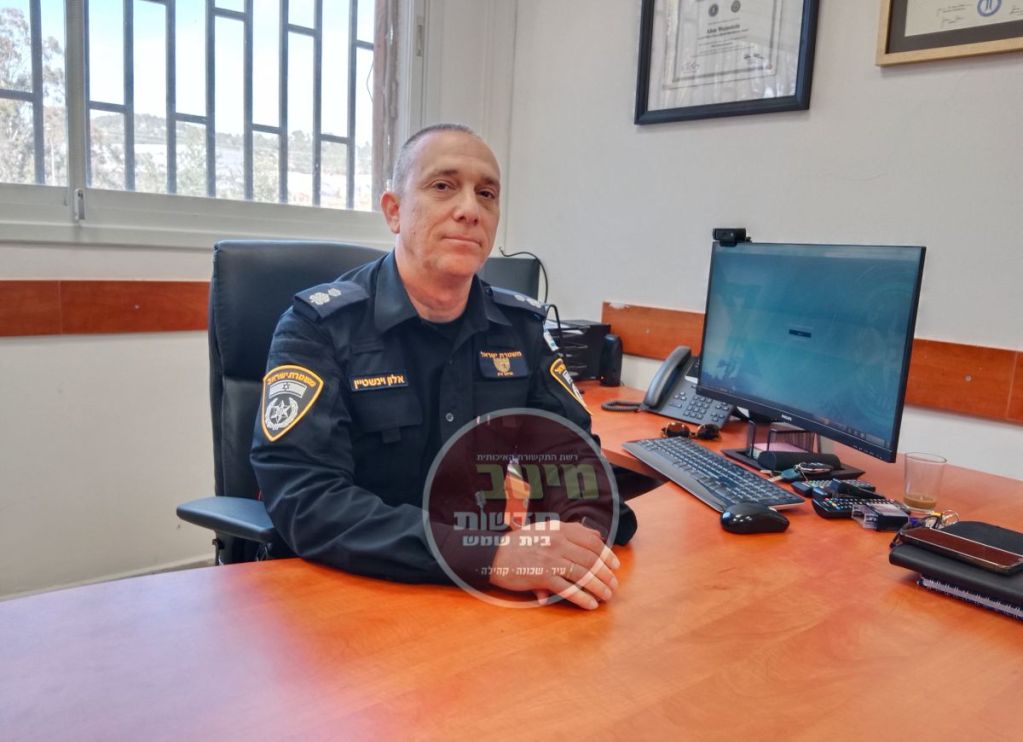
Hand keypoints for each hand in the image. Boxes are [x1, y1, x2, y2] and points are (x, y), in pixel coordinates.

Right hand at [488, 521, 619, 609]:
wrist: (494, 555)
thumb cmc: (520, 543)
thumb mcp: (545, 529)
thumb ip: (569, 531)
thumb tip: (596, 535)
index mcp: (559, 529)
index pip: (591, 541)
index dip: (606, 554)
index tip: (615, 565)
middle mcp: (557, 542)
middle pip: (590, 559)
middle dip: (605, 574)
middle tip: (613, 585)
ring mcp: (550, 559)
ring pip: (583, 574)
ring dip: (599, 587)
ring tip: (606, 596)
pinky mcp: (542, 576)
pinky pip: (568, 589)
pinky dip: (582, 598)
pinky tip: (591, 604)